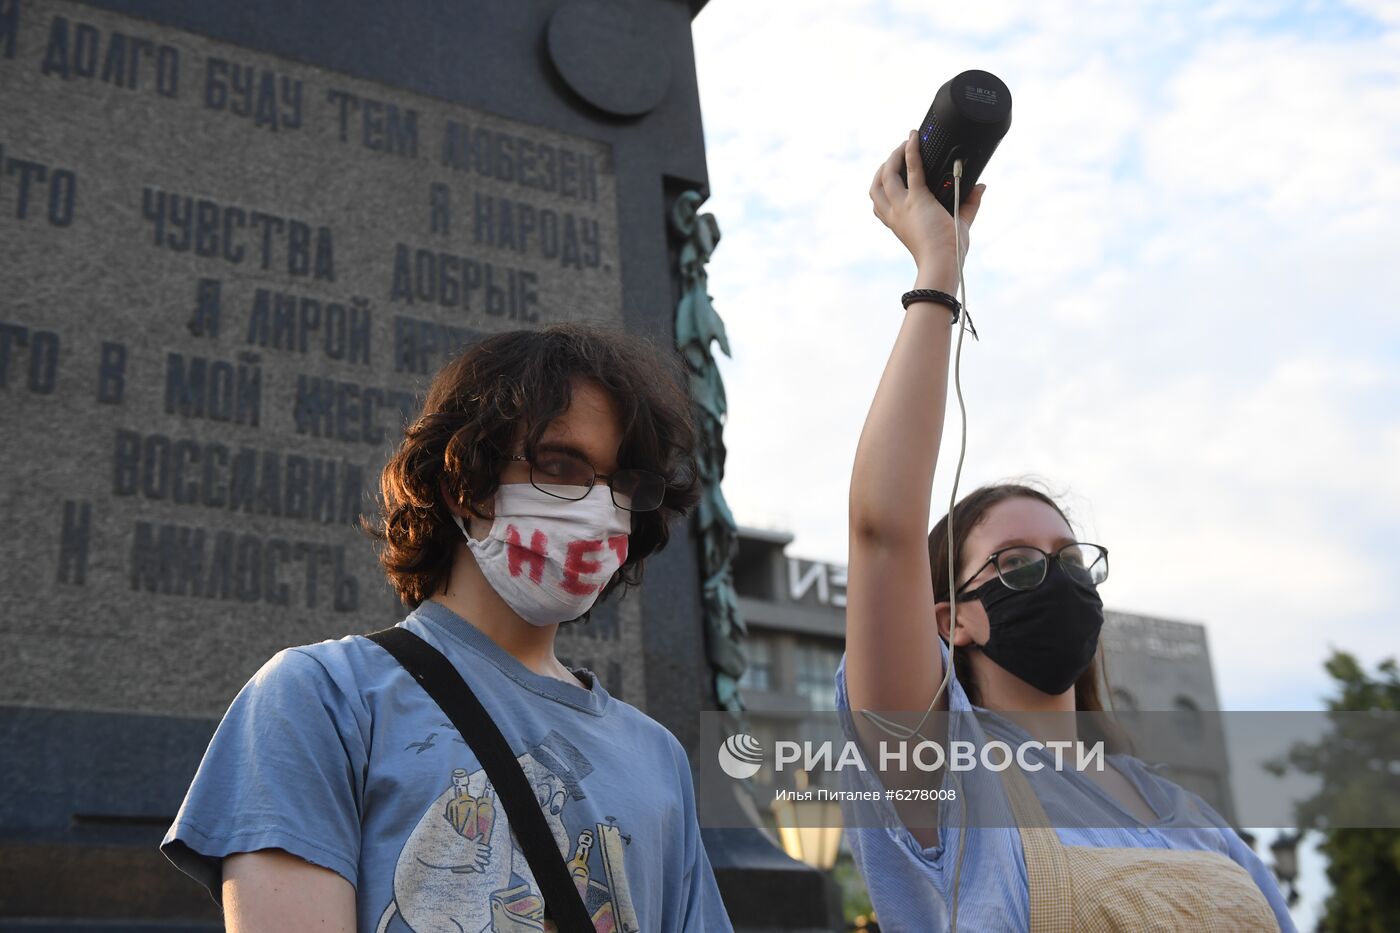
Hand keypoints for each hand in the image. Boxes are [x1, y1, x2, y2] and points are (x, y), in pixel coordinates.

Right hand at [870, 131, 986, 280]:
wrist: (944, 262)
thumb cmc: (948, 252)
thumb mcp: (958, 224)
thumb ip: (969, 204)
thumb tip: (981, 186)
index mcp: (898, 224)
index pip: (879, 203)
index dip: (880, 185)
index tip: (888, 171)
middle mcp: (895, 214)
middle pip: (877, 185)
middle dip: (883, 166)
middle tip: (897, 153)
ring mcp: (903, 206)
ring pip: (886, 175)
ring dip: (893, 157)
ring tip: (904, 144)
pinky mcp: (918, 199)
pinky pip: (911, 169)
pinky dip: (912, 151)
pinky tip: (914, 138)